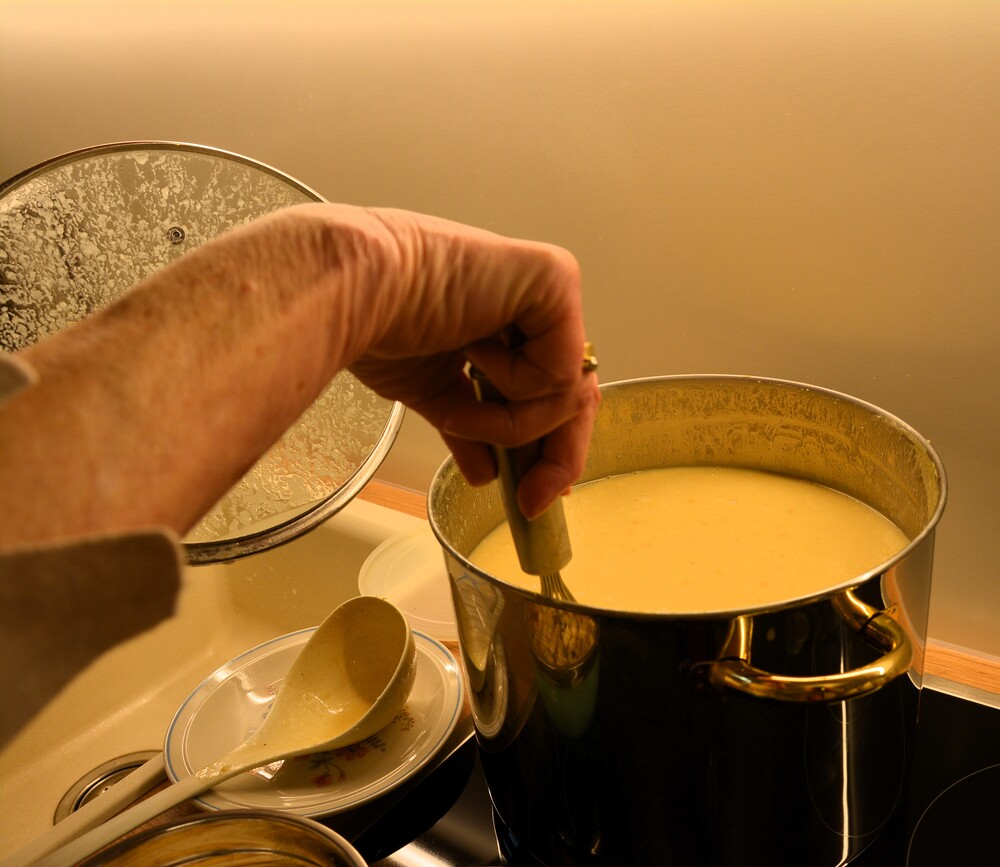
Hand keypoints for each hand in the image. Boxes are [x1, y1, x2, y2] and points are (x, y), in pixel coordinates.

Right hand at [332, 207, 600, 517]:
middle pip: (573, 394)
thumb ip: (470, 428)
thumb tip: (485, 473)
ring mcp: (548, 288)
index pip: (550, 391)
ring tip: (459, 410)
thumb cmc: (376, 324)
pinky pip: (560, 367)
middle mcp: (532, 303)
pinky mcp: (555, 278)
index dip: (549, 447)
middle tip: (532, 501)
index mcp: (505, 321)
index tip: (534, 497)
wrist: (354, 292)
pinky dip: (516, 387)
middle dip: (554, 456)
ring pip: (566, 391)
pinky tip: (471, 356)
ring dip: (511, 422)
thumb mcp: (432, 390)